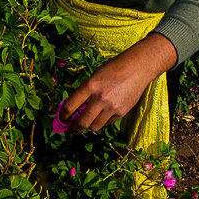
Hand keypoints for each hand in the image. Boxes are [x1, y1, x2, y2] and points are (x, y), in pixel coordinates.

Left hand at [59, 33, 176, 132]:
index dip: (63, 116)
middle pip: (82, 122)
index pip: (70, 106)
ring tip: (86, 123)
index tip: (61, 119)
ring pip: (95, 127)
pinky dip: (102, 122)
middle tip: (71, 130)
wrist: (137, 68)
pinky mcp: (121, 112)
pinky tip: (102, 115)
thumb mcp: (94, 76)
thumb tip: (74, 109)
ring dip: (89, 126)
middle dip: (74, 129)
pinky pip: (107, 123)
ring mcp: (112, 107)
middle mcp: (100, 98)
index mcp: (90, 86)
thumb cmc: (113, 69)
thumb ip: (85, 92)